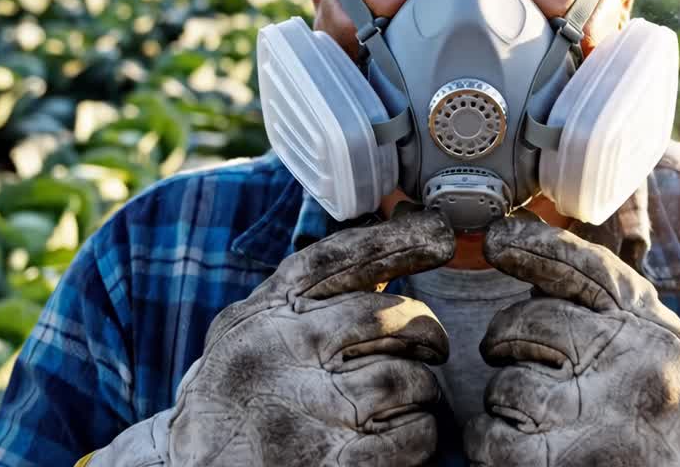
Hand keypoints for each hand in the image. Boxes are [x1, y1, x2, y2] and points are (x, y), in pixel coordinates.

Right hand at [87, 209, 455, 466]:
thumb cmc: (239, 396)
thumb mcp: (257, 332)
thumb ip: (312, 298)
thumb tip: (390, 246)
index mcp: (265, 313)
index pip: (338, 260)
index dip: (398, 240)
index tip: (441, 235)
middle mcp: (282, 352)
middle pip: (387, 316)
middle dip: (425, 331)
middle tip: (431, 346)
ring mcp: (306, 410)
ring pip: (408, 378)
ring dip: (423, 388)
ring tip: (409, 397)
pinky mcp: (329, 463)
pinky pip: (411, 435)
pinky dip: (420, 433)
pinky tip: (404, 432)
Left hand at [464, 214, 679, 466]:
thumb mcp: (671, 357)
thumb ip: (618, 319)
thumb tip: (539, 286)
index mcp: (652, 331)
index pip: (585, 268)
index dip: (534, 246)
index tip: (497, 240)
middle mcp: (629, 361)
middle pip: (528, 322)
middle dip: (507, 341)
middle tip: (512, 360)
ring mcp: (597, 412)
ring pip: (506, 384)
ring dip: (506, 404)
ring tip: (536, 421)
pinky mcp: (563, 462)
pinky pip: (493, 437)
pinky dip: (492, 443)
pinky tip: (518, 449)